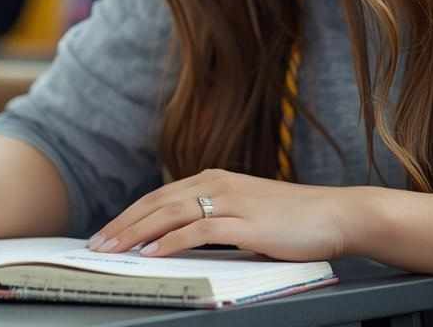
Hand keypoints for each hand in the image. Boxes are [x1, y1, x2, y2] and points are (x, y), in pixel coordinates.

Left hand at [90, 169, 355, 261]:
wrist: (337, 214)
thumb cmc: (293, 219)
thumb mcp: (245, 212)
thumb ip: (214, 218)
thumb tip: (178, 238)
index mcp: (214, 179)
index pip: (159, 197)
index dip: (128, 215)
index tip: (105, 234)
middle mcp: (217, 183)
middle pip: (156, 203)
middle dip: (122, 225)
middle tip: (95, 246)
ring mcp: (231, 201)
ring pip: (170, 214)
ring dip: (136, 233)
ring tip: (113, 251)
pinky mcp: (245, 222)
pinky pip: (198, 231)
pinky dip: (171, 241)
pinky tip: (152, 254)